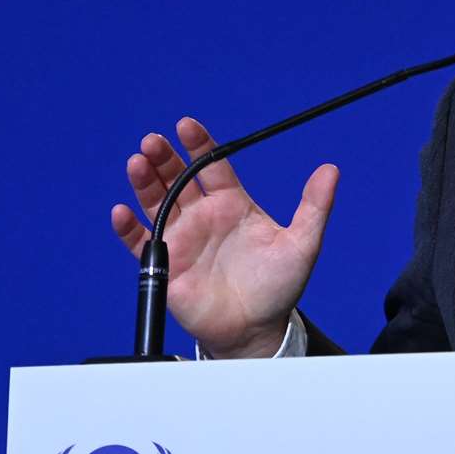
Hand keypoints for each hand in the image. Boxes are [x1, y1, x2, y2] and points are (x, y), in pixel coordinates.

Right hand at [110, 117, 338, 357]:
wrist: (257, 328)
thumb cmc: (279, 286)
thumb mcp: (302, 243)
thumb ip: (315, 206)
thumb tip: (331, 169)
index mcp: (233, 204)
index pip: (212, 166)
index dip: (199, 144)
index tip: (186, 125)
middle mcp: (204, 216)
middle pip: (178, 178)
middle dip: (164, 157)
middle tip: (153, 141)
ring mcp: (182, 238)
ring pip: (157, 202)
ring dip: (145, 182)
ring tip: (138, 163)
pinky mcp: (165, 264)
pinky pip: (140, 242)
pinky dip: (128, 228)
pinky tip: (123, 212)